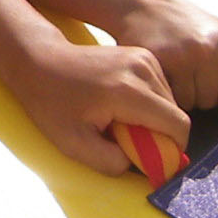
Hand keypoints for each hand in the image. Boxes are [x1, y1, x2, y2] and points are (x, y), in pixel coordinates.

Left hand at [0, 31, 188, 175]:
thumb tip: (139, 164)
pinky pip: (160, 88)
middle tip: (127, 141)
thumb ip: (110, 162)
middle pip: (176, 113)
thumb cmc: (51, 103)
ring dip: (154, 119)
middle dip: (159, 135)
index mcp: (129, 92)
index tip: (152, 159)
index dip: (172, 149)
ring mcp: (145, 57)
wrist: (40, 60)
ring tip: (120, 122)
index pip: (178, 125)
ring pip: (170, 101)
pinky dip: (149, 104)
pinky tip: (122, 106)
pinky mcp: (143, 54)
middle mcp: (143, 69)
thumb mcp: (73, 144)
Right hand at [100, 0, 217, 118]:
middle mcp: (210, 50)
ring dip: (181, 95)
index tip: (207, 77)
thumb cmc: (186, 22)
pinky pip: (168, 97)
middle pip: (212, 102)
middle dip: (200, 94)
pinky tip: (160, 74)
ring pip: (190, 103)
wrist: (142, 2)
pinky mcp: (158, 61)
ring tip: (173, 73)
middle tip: (186, 71)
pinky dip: (163, 91)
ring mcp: (183, 56)